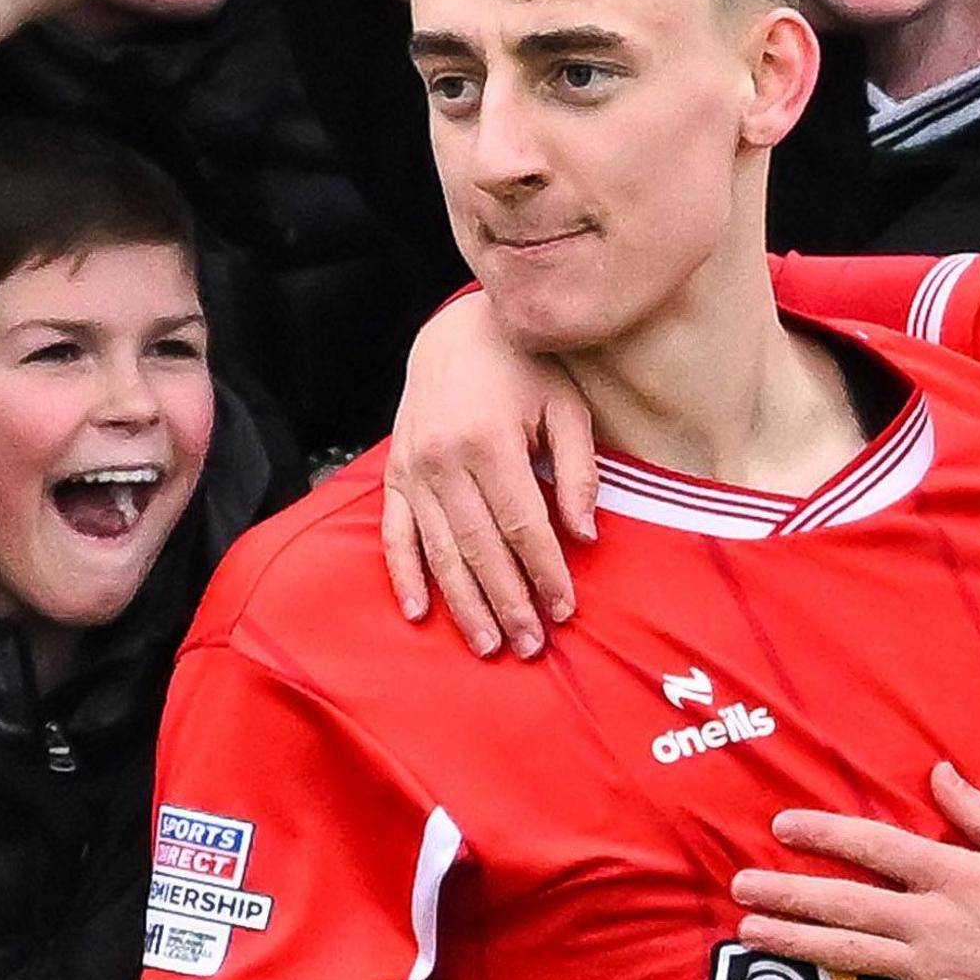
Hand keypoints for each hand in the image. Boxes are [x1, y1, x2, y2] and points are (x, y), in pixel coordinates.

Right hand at [380, 291, 595, 657]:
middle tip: (531, 646)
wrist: (457, 332)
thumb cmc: (524, 369)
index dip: (545, 572)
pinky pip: (395, 534)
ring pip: (440, 551)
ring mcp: (413, 470)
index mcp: (490, 441)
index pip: (523, 525)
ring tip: (488, 645)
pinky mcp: (394, 474)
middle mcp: (444, 460)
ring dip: (463, 603)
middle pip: (481, 548)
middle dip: (508, 602)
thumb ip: (577, 470)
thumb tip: (586, 536)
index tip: (565, 610)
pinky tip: (420, 612)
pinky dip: (405, 575)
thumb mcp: (566, 406)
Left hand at [734, 763, 979, 979]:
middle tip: (740, 885)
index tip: (783, 826)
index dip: (824, 835)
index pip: (874, 847)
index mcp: (954, 875)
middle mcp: (931, 922)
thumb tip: (938, 773)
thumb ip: (979, 812)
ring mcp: (927, 972)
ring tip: (747, 932)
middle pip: (843, 903)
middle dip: (786, 892)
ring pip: (844, 954)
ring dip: (791, 942)